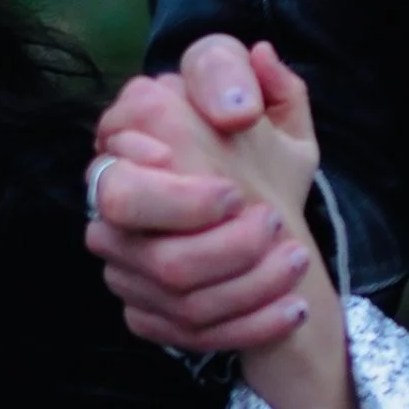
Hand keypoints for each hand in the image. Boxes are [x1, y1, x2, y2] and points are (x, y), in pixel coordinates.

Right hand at [86, 38, 333, 356]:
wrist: (268, 213)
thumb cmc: (256, 150)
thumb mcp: (264, 103)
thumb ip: (239, 73)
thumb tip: (244, 79)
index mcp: (128, 145)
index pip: (122, 185)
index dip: (178, 198)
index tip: (234, 193)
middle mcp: (112, 208)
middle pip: (149, 254)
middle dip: (216, 247)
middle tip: (269, 225)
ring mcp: (123, 265)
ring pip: (175, 296)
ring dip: (247, 285)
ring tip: (296, 261)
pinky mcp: (144, 314)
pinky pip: (187, 335)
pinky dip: (250, 327)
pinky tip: (291, 309)